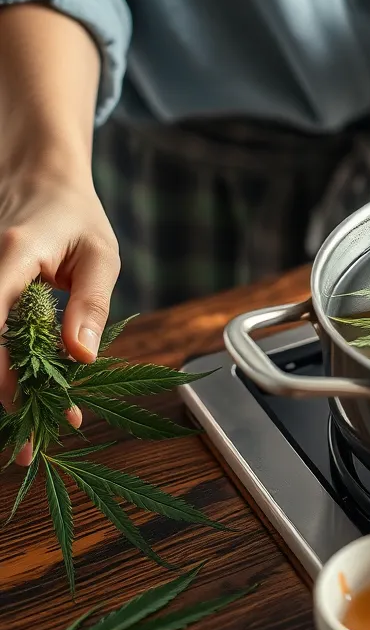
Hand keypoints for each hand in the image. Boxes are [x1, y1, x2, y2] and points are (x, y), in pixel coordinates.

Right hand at [0, 161, 119, 463]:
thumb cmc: (77, 217)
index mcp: (11, 254)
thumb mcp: (101, 255)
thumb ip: (90, 304)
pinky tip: (26, 399)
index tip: (17, 402)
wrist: (38, 180)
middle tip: (24, 449)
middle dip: (0, 394)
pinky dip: (4, 370)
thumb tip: (82, 357)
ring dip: (3, 389)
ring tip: (28, 436)